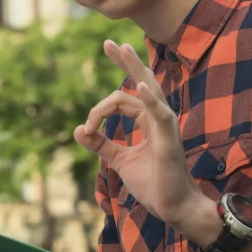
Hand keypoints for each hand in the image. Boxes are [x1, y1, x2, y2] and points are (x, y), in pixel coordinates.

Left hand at [73, 39, 210, 239]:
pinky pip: (160, 114)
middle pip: (142, 81)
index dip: (100, 109)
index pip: (123, 98)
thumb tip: (78, 129)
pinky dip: (149, 99)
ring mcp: (165, 126)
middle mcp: (158, 118)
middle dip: (126, 62)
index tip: (88, 127)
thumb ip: (101, 144)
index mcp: (147, 121)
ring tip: (124, 49)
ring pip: (147, 92)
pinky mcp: (169, 139)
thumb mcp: (120, 161)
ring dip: (134, 71)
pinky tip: (137, 86)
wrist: (172, 208)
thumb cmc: (153, 183)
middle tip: (109, 43)